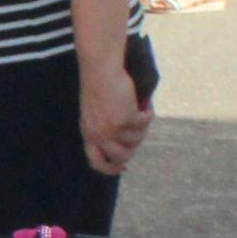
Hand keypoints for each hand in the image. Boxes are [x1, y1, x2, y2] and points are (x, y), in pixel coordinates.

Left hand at [80, 54, 151, 173]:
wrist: (100, 68)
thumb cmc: (98, 86)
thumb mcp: (94, 112)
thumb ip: (102, 129)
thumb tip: (123, 151)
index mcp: (88, 134)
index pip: (97, 162)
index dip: (111, 169)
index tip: (124, 167)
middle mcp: (99, 135)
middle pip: (122, 156)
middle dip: (134, 147)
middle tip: (138, 132)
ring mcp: (113, 128)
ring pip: (137, 139)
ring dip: (142, 127)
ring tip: (141, 110)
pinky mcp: (127, 118)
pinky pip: (145, 122)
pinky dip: (148, 112)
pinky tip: (145, 102)